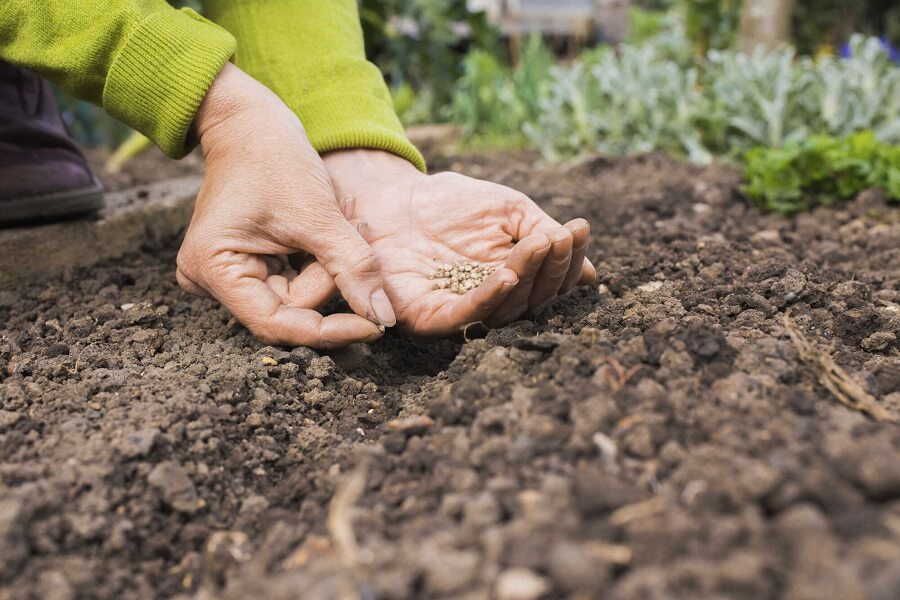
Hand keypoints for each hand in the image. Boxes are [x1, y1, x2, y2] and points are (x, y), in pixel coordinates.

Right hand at [175, 65, 395, 347]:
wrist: (250, 121)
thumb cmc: (274, 158)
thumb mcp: (320, 216)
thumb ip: (353, 269)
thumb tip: (383, 319)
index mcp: (214, 270)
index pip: (278, 325)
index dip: (330, 331)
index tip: (375, 327)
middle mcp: (213, 279)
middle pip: (291, 308)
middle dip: (329, 276)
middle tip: (355, 229)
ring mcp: (229, 273)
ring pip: (299, 294)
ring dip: (327, 263)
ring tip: (342, 218)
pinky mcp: (248, 264)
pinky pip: (295, 279)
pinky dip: (318, 259)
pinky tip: (327, 226)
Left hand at [322, 150, 595, 335]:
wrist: (394, 195)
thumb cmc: (452, 202)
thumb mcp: (509, 210)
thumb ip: (542, 235)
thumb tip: (591, 274)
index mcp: (513, 282)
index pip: (550, 283)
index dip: (567, 262)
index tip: (579, 229)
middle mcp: (490, 304)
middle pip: (533, 302)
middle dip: (551, 269)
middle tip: (559, 238)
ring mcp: (459, 312)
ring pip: (504, 311)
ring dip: (527, 279)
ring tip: (541, 245)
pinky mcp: (426, 318)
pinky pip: (462, 317)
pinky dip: (488, 299)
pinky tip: (508, 275)